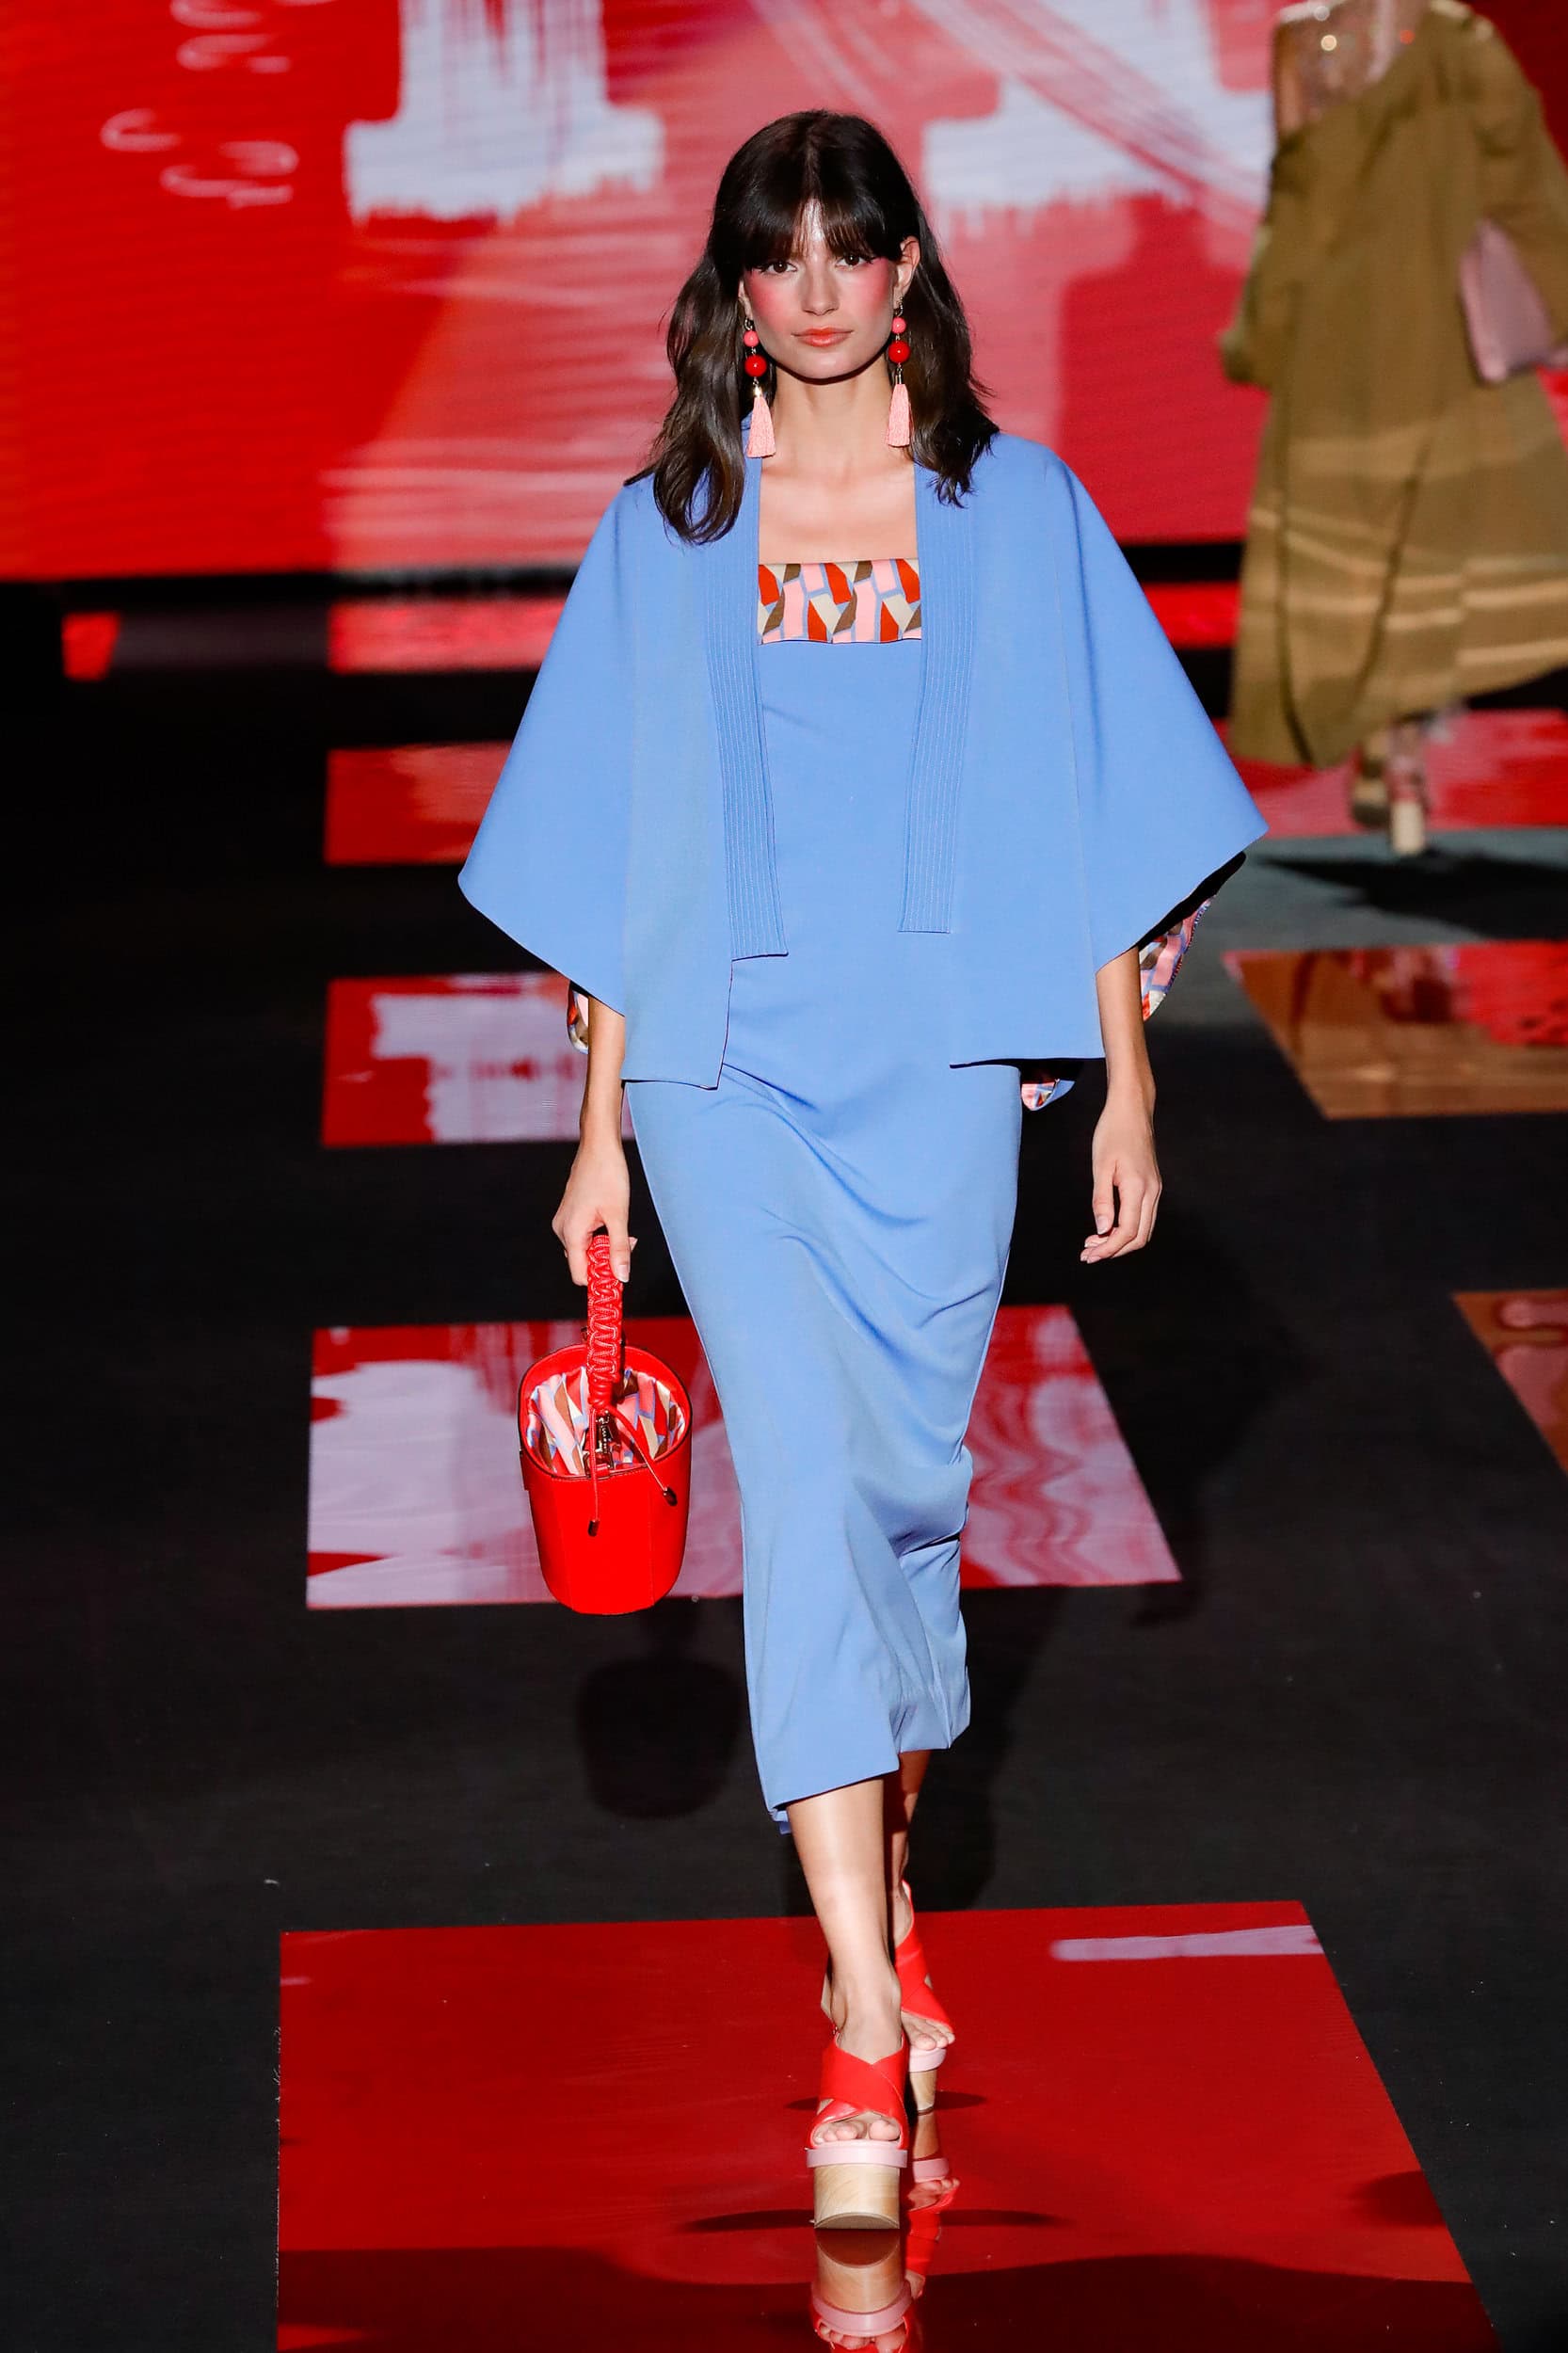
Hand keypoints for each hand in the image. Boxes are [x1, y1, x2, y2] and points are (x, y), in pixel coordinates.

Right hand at [552, 1135, 634, 1283]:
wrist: (599, 1146)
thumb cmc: (607, 1174)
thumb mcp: (619, 1215)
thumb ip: (619, 1249)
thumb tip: (622, 1277)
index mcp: (571, 1232)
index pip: (580, 1275)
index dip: (600, 1280)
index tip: (620, 1277)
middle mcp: (562, 1229)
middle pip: (583, 1263)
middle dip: (606, 1259)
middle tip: (627, 1242)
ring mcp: (565, 1221)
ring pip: (585, 1249)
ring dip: (604, 1246)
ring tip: (621, 1227)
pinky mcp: (570, 1214)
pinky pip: (584, 1236)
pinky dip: (600, 1235)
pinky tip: (612, 1220)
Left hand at [1081, 1096, 1160, 1262]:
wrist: (1132, 1110)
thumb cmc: (1113, 1133)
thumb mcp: (1100, 1166)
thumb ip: (1101, 1200)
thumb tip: (1101, 1230)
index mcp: (1138, 1189)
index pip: (1127, 1233)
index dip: (1108, 1249)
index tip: (1089, 1255)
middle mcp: (1152, 1193)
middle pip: (1139, 1237)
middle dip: (1114, 1250)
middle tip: (1088, 1253)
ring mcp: (1155, 1189)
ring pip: (1143, 1230)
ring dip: (1120, 1242)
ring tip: (1094, 1243)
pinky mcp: (1153, 1186)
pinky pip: (1144, 1217)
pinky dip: (1127, 1229)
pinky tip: (1108, 1227)